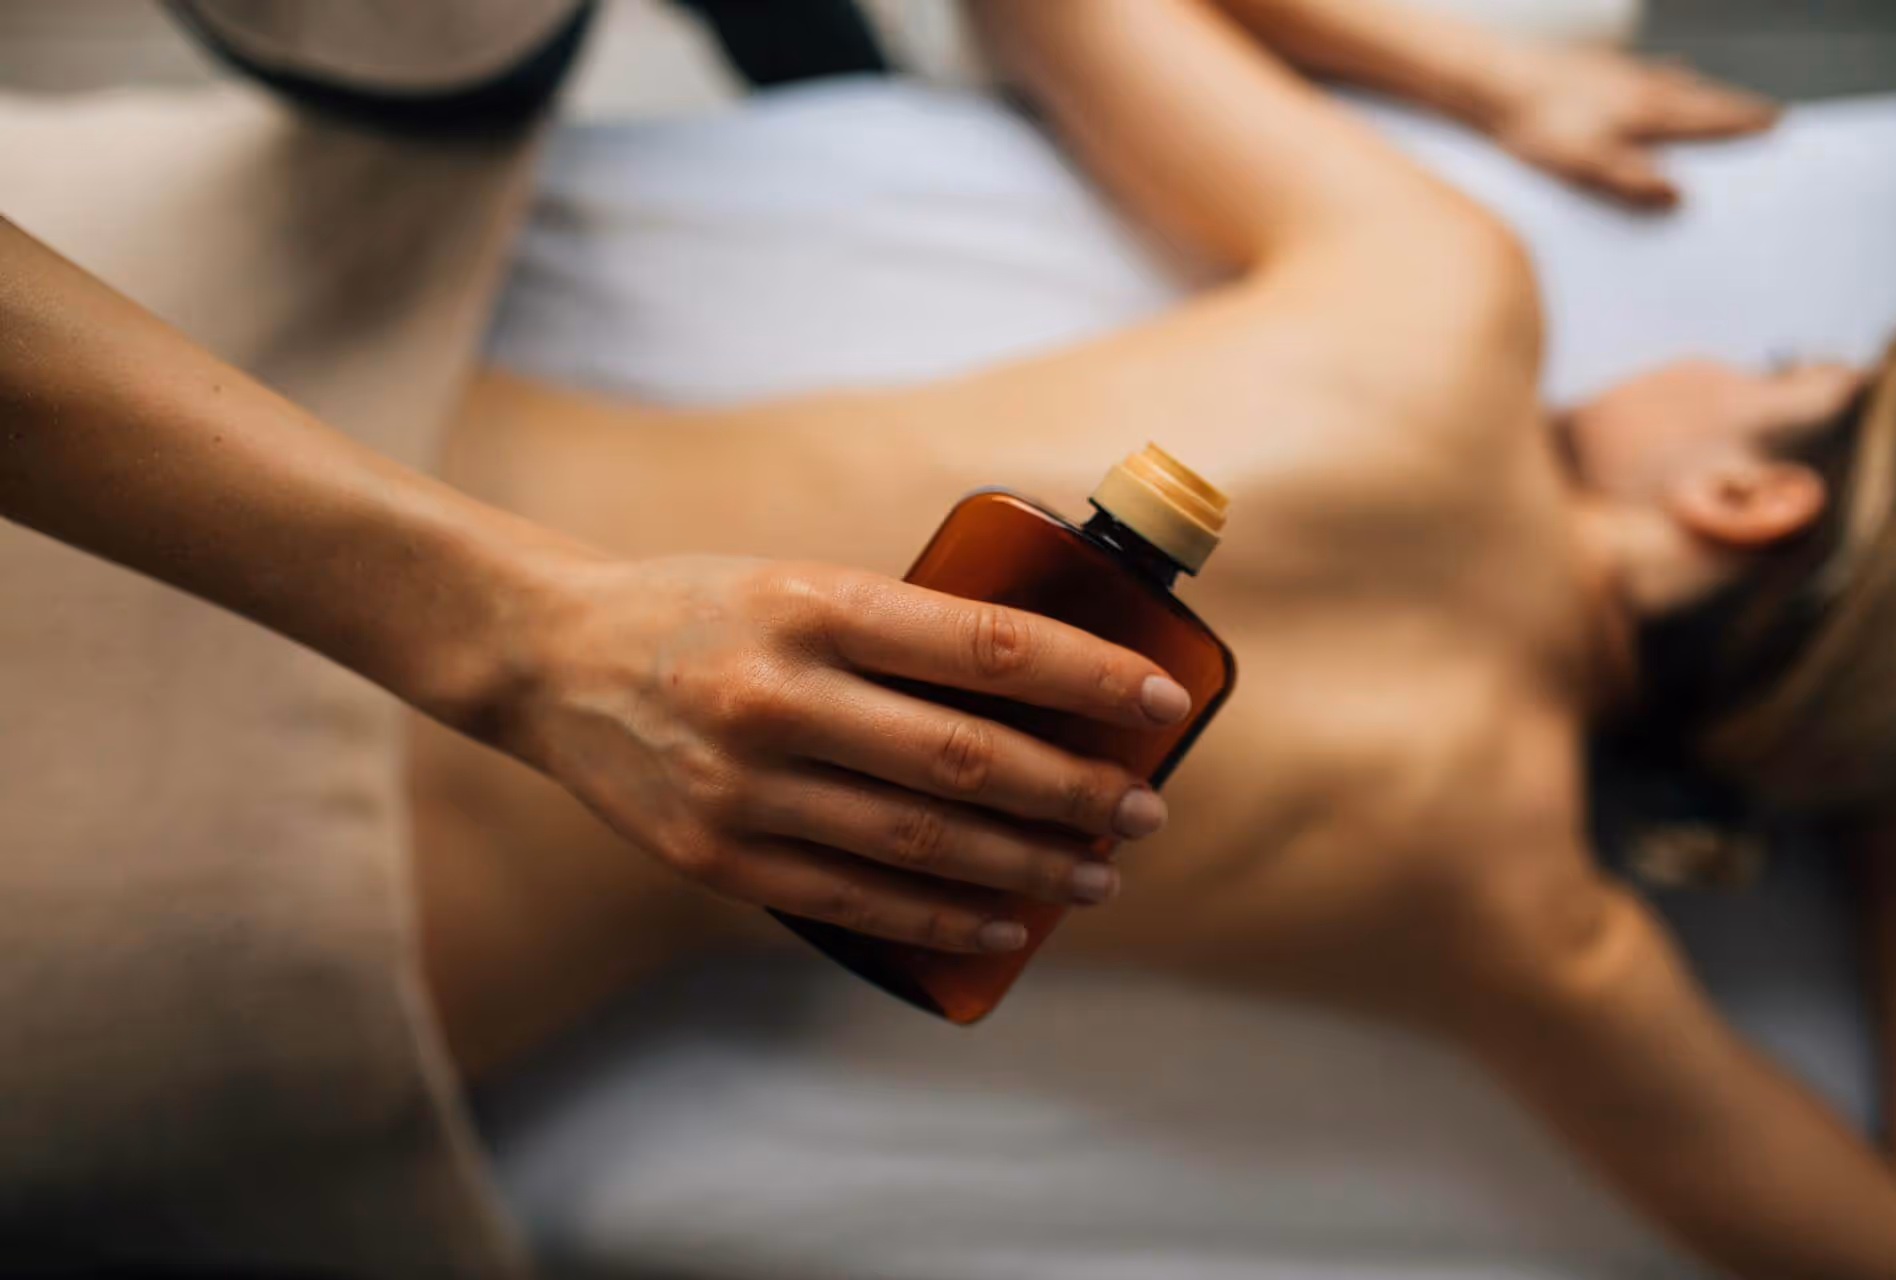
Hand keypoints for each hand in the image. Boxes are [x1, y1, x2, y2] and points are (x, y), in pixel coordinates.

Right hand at [488, 553, 1192, 953]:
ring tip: (1096, 874)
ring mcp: (742, 786)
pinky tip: (1003, 925)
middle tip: (1144, 810)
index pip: (984, 645)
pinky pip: (852, 900)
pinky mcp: (715, 858)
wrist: (550, 660)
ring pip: (920, 843)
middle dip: (1075, 792)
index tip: (1163, 701)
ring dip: (1027, 867)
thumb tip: (1042, 688)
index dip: (1088, 678)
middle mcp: (777, 694)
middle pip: (964, 759)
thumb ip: (897, 631)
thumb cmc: (704, 609)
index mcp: (812, 603)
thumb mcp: (798, 583)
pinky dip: (940, 918)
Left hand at [1488, 49, 1776, 207]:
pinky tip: (1670, 72)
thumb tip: (1678, 198)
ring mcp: (1622, 75)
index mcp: (1649, 112)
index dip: (1744, 125)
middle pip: (1702, 98)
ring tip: (1726, 99)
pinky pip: (1646, 75)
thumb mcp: (1585, 163)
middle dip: (1736, 108)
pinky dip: (1666, 77)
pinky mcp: (1597, 69)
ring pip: (1677, 84)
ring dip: (1705, 93)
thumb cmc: (1537, 125)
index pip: (1710, 120)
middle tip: (1770, 114)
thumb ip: (1631, 180)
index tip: (1778, 126)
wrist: (1494, 80)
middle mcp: (1644, 87)